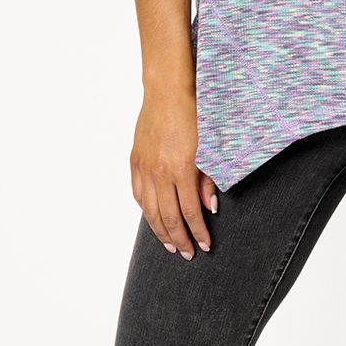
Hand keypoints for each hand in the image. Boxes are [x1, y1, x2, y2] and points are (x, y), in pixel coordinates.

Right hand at [131, 92, 217, 258]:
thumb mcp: (209, 148)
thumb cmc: (194, 115)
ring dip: (160, 230)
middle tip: (187, 253)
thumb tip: (209, 207)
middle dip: (179, 239)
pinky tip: (152, 219)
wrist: (167, 92)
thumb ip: (208, 179)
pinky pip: (138, 193)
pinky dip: (146, 210)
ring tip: (169, 245)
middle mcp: (159, 172)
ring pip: (150, 209)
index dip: (197, 232)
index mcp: (180, 169)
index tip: (205, 246)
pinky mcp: (135, 160)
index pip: (189, 212)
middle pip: (168, 216)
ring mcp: (144, 166)